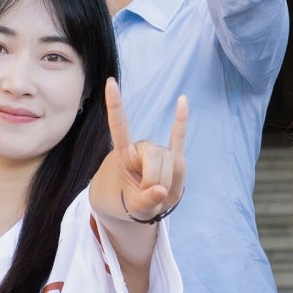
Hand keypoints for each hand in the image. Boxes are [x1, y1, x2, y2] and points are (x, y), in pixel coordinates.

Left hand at [105, 77, 186, 221]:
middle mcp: (141, 147)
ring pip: (170, 163)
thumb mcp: (135, 209)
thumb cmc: (133, 204)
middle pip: (155, 157)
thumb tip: (160, 190)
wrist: (143, 207)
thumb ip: (145, 201)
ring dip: (167, 182)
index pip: (119, 126)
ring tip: (158, 191)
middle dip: (155, 180)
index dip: (115, 106)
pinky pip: (179, 136)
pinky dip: (181, 120)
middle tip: (150, 194)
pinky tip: (182, 100)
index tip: (111, 83)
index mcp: (123, 155)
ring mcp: (157, 151)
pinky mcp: (173, 155)